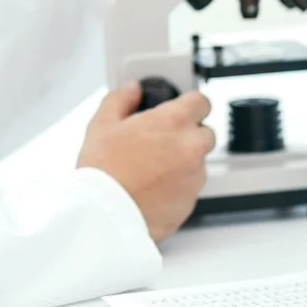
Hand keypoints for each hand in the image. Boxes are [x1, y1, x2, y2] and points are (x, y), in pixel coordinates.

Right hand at [77, 83, 215, 242]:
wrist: (106, 215)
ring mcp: (194, 177)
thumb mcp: (102, 124)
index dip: (190, 104)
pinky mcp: (190, 203)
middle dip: (188, 134)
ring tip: (151, 169)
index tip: (182, 108)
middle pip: (205, 133)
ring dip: (183, 162)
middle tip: (161, 141)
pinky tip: (152, 188)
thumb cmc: (104, 172)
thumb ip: (121, 99)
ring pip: (198, 163)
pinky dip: (177, 187)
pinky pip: (190, 188)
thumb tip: (132, 90)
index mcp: (173, 122)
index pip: (201, 101)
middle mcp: (190, 148)